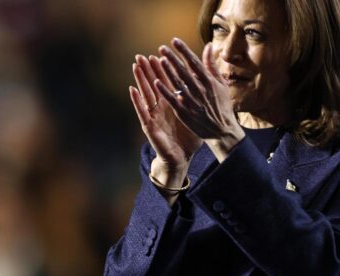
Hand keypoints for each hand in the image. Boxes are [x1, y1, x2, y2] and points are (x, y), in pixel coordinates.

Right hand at [129, 54, 202, 176]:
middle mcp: (161, 108)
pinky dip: (137, 101)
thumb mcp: (195, 116)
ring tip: (135, 66)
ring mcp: (154, 116)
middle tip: (142, 55)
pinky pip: (142, 112)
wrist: (181, 157)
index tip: (160, 54)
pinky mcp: (150, 126)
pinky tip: (132, 90)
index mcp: (172, 104)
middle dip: (147, 70)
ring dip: (140, 80)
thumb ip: (199, 100)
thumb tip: (206, 87)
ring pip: (145, 94)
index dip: (162, 69)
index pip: (166, 83)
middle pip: (153, 85)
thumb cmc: (188, 137)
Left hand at [155, 38, 244, 160]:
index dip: (184, 51)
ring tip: (159, 60)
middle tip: (162, 48)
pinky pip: (173, 99)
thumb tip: (208, 46)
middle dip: (173, 58)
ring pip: (177, 84)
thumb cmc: (222, 105)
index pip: (194, 62)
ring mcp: (192, 101)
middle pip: (184, 71)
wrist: (222, 130)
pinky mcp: (184, 112)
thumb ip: (212, 65)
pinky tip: (156, 82)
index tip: (174, 41)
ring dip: (168, 71)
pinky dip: (165, 91)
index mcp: (209, 82)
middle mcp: (200, 90)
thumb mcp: (221, 84)